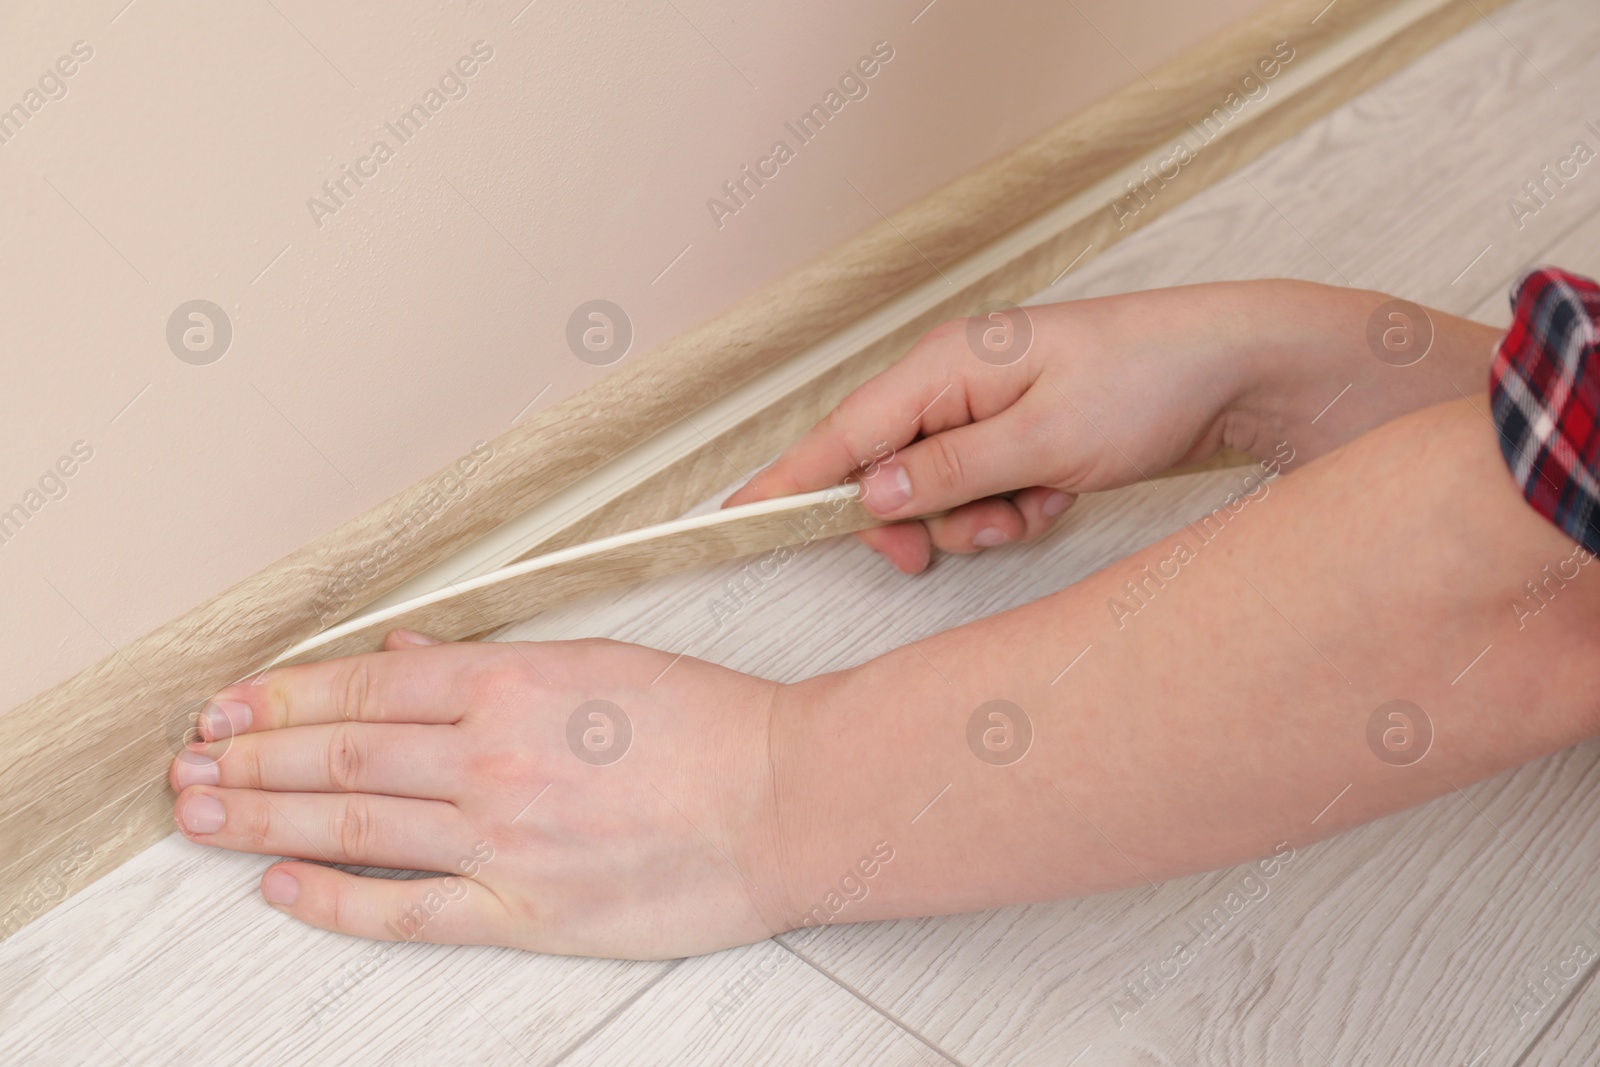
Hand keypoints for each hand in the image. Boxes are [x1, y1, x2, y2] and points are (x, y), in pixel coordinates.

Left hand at [169, 632, 794, 958]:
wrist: (788, 801)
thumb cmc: (712, 728)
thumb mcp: (600, 662)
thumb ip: (492, 661)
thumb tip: (409, 655)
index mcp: (514, 686)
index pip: (365, 687)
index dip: (283, 693)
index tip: (231, 701)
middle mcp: (494, 758)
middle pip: (339, 754)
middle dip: (250, 754)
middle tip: (189, 761)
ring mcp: (504, 839)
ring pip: (354, 824)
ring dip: (264, 817)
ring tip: (201, 813)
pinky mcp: (525, 910)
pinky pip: (407, 908)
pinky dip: (334, 899)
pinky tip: (282, 887)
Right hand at [726, 281, 1500, 572]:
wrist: (1234, 367)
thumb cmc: (1146, 382)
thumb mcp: (1045, 440)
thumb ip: (950, 472)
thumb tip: (872, 497)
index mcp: (944, 366)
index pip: (843, 434)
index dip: (787, 481)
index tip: (734, 520)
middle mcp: (952, 381)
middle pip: (884, 471)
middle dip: (919, 520)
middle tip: (958, 543)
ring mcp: (983, 407)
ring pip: (935, 492)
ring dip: (977, 518)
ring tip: (1037, 503)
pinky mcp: (1015, 432)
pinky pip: (980, 491)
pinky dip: (1011, 509)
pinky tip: (1056, 496)